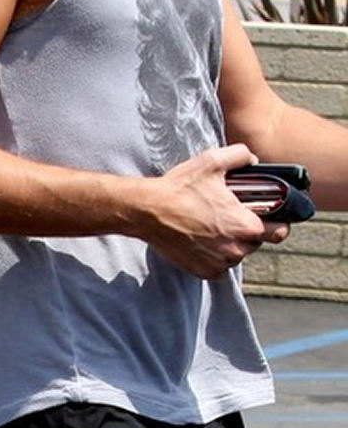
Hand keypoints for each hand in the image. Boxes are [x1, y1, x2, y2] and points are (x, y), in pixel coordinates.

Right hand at [141, 146, 279, 278]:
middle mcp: (236, 249)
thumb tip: (252, 159)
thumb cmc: (180, 189)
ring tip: (212, 226)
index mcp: (246, 225)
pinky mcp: (203, 272)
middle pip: (256, 243)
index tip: (267, 215)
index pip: (280, 231)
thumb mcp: (213, 162)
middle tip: (230, 216)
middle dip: (249, 231)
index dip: (277, 222)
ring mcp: (220, 263)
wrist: (148, 212)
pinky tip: (201, 239)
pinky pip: (219, 265)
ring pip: (237, 255)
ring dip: (231, 243)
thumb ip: (241, 155)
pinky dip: (214, 255)